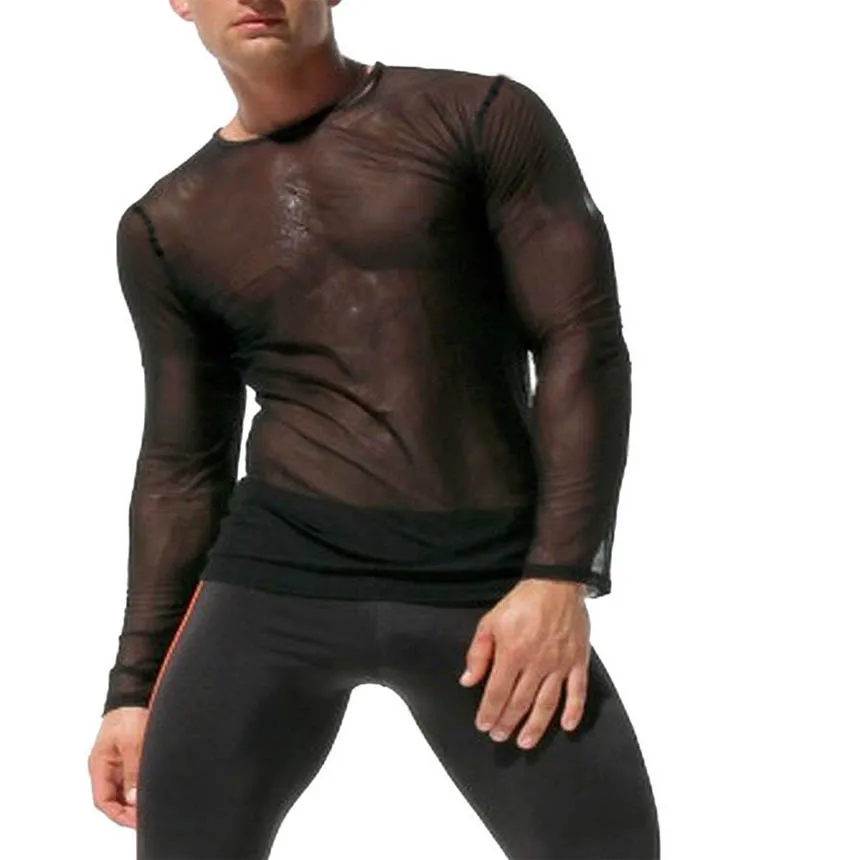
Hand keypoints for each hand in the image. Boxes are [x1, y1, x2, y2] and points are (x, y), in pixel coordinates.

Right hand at [88, 706, 149, 828]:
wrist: (136, 692)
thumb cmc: (129, 713)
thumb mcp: (132, 743)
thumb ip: (132, 771)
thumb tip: (134, 799)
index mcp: (100, 765)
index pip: (103, 801)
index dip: (118, 814)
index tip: (137, 820)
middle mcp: (108, 767)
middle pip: (115, 798)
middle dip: (130, 809)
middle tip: (149, 814)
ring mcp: (120, 762)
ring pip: (127, 789)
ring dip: (138, 798)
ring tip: (155, 802)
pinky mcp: (132, 755)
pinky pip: (136, 777)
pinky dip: (143, 785)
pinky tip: (156, 788)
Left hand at [459, 578, 590, 749]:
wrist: (555, 583)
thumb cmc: (522, 602)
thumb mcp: (490, 622)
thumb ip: (479, 653)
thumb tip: (469, 680)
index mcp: (513, 652)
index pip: (498, 692)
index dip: (489, 712)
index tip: (483, 725)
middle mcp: (537, 662)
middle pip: (520, 702)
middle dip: (508, 723)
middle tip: (500, 736)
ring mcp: (560, 663)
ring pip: (547, 703)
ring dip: (536, 726)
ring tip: (525, 742)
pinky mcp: (578, 660)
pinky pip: (578, 691)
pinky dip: (573, 711)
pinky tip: (566, 726)